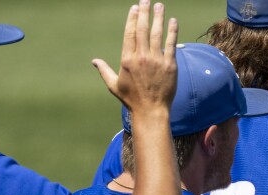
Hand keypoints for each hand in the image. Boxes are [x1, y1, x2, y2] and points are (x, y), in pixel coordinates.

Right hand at [94, 0, 177, 114]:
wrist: (151, 110)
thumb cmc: (132, 99)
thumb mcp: (113, 85)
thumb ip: (104, 70)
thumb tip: (94, 61)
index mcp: (127, 59)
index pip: (129, 33)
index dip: (132, 18)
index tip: (135, 8)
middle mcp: (141, 57)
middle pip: (142, 29)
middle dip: (144, 13)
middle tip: (146, 1)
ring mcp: (156, 60)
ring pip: (156, 34)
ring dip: (158, 18)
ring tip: (160, 6)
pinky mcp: (170, 65)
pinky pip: (171, 44)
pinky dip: (172, 31)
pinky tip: (173, 21)